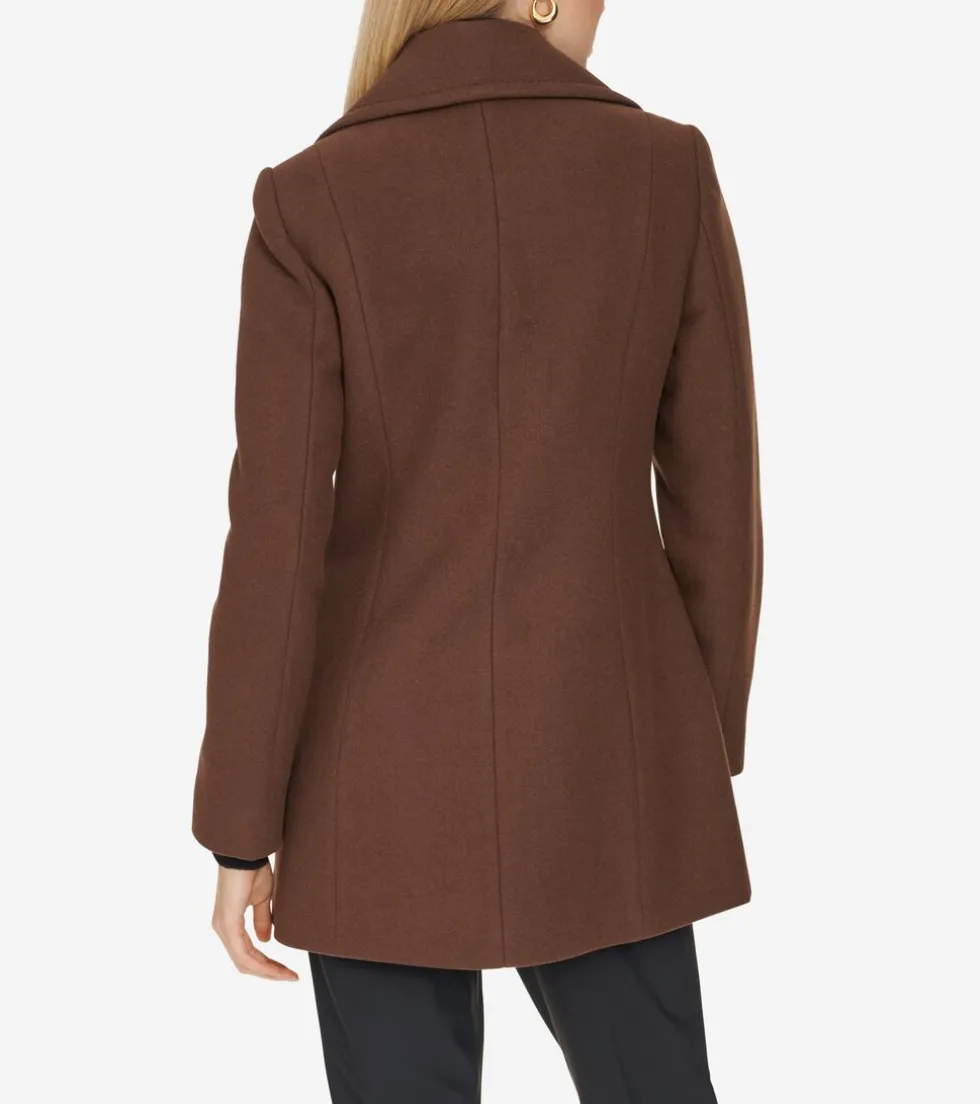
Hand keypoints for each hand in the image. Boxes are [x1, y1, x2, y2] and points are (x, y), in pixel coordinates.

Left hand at [211, 863, 298, 980]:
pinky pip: (243, 953)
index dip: (267, 966)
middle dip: (269, 973)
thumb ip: (261, 920)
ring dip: (268, 971)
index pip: (247, 955)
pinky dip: (261, 963)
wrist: (245, 854)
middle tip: (290, 977)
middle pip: (245, 964)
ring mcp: (223, 928)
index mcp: (229, 924)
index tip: (288, 971)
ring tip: (288, 975)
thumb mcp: (261, 898)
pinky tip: (276, 967)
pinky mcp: (228, 925)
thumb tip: (265, 942)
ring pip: (244, 962)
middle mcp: (223, 930)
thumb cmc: (252, 870)